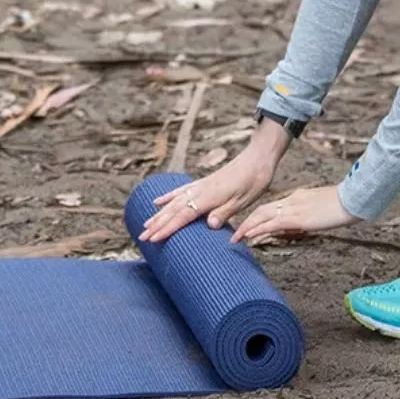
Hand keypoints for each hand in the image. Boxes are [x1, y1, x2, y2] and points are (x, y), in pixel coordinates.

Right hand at [138, 120, 289, 242]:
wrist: (258, 159)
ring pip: (174, 201)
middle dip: (157, 225)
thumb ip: (225, 212)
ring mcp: (200, 185)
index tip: (153, 239)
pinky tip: (157, 202)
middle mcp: (200, 190)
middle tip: (141, 238)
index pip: (183, 216)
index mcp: (209, 197)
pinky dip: (167, 197)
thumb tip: (209, 225)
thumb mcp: (244, 200)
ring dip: (158, 214)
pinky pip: (180, 191)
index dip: (167, 228)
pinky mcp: (203, 182)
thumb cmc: (254, 181)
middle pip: (173, 210)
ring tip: (145, 225)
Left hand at [231, 185, 358, 243]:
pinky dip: (259, 230)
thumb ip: (312, 214)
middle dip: (247, 221)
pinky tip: (249, 237)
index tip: (249, 226)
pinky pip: (272, 224)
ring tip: (236, 238)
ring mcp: (294, 208)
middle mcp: (292, 201)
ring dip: (247, 227)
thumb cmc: (344, 205)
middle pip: (262, 210)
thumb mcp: (323, 209)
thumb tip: (307, 222)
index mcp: (298, 198)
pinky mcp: (298, 218)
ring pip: (263, 216)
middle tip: (235, 234)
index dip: (258, 216)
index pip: (272, 207)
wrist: (352, 200)